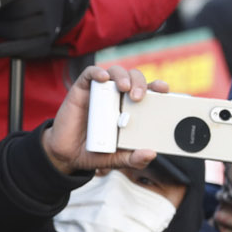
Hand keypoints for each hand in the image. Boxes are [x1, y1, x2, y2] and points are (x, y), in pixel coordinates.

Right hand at [42, 64, 167, 173]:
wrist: (67, 155)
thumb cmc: (95, 153)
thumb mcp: (117, 159)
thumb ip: (133, 159)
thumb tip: (151, 153)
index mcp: (131, 109)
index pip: (148, 91)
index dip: (157, 86)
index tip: (164, 90)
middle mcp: (117, 97)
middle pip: (134, 78)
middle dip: (140, 83)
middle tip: (139, 97)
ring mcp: (100, 92)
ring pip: (115, 72)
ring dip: (123, 76)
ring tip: (124, 88)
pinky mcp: (82, 90)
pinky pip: (90, 73)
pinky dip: (98, 72)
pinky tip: (103, 79)